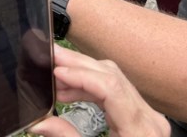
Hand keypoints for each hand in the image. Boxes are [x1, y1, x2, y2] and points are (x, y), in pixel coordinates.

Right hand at [29, 46, 169, 136]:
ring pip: (114, 79)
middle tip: (48, 56)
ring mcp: (149, 117)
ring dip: (82, 75)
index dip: (80, 75)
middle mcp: (149, 118)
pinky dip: (91, 88)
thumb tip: (37, 121)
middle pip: (112, 76)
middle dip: (77, 65)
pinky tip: (68, 92)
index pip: (110, 87)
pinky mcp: (143, 119)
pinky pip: (117, 92)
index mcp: (140, 131)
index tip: (54, 72)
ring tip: (53, 79)